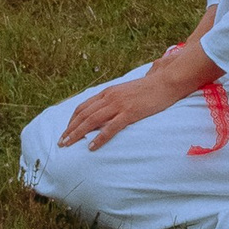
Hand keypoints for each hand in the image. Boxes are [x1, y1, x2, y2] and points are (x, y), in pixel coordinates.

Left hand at [59, 48, 208, 151]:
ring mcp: (119, 105)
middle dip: (70, 129)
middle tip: (60, 142)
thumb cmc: (150, 88)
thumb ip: (116, 99)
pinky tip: (91, 147)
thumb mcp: (128, 91)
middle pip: (83, 115)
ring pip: (91, 121)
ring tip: (68, 145)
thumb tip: (107, 110)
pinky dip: (98, 138)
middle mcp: (110, 97)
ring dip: (77, 134)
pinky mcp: (130, 113)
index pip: (83, 106)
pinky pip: (110, 128)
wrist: (168, 81)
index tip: (66, 131)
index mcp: (109, 92)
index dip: (72, 120)